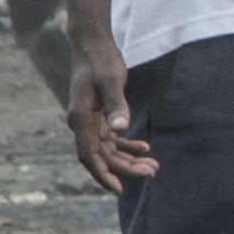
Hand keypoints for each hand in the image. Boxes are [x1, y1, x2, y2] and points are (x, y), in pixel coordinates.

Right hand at [68, 29, 154, 188]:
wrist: (92, 45)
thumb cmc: (101, 60)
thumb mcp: (111, 80)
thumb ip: (116, 104)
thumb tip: (120, 128)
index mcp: (80, 118)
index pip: (89, 155)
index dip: (103, 174)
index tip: (119, 189)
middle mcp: (81, 123)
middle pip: (102, 156)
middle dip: (125, 168)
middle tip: (152, 173)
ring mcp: (89, 121)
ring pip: (108, 150)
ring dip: (128, 159)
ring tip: (153, 166)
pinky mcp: (98, 116)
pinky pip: (111, 138)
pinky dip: (126, 145)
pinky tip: (145, 148)